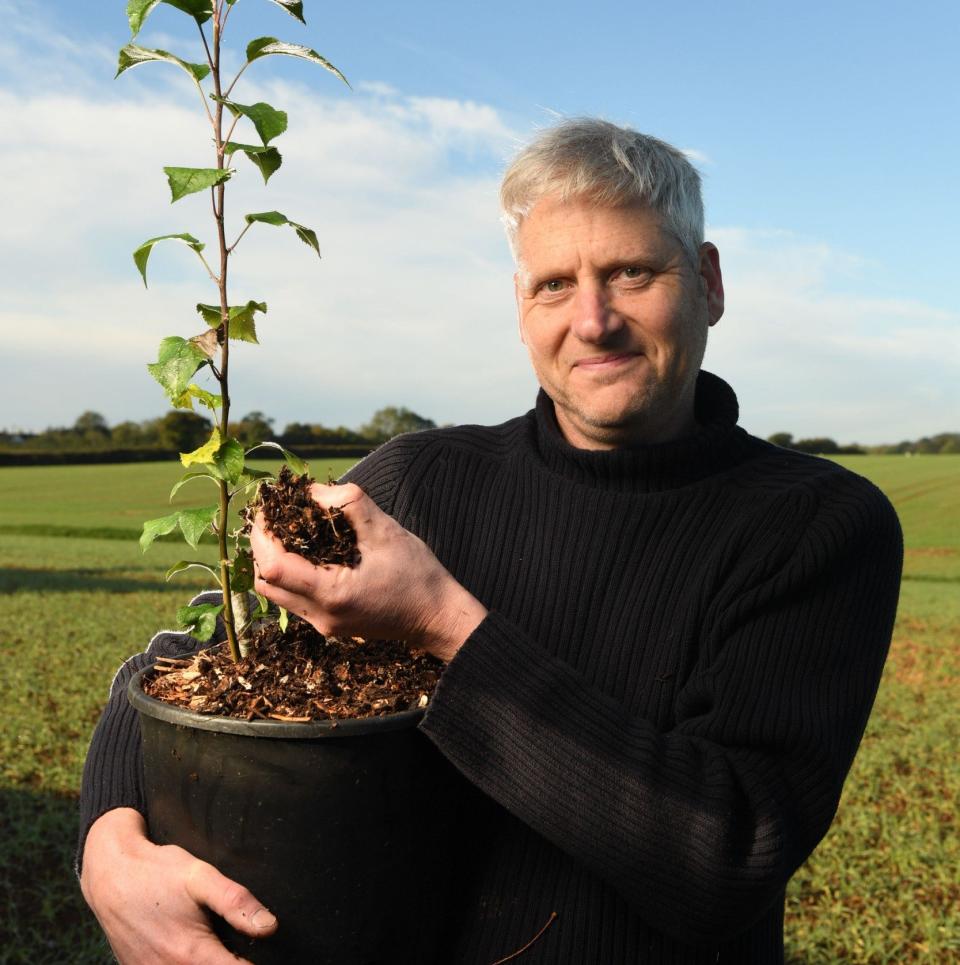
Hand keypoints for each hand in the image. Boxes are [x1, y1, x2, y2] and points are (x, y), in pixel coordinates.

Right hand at [80, 808, 276, 963]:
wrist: (109, 875)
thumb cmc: (157, 873)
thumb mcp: (200, 877)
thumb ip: (235, 901)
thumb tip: (269, 927)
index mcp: (192, 954)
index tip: (268, 955)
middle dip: (232, 963)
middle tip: (242, 947)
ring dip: (212, 963)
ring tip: (224, 948)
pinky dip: (187, 964)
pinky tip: (195, 950)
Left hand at [250, 482, 486, 661]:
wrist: (437, 617)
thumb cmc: (418, 575)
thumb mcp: (386, 531)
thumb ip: (348, 504)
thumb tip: (312, 491)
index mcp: (332, 594)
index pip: (273, 566)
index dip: (263, 533)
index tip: (271, 506)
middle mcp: (321, 616)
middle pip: (264, 582)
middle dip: (262, 544)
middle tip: (276, 514)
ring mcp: (323, 624)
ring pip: (275, 593)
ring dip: (273, 559)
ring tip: (288, 530)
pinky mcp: (329, 624)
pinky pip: (292, 598)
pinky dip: (289, 572)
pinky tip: (306, 550)